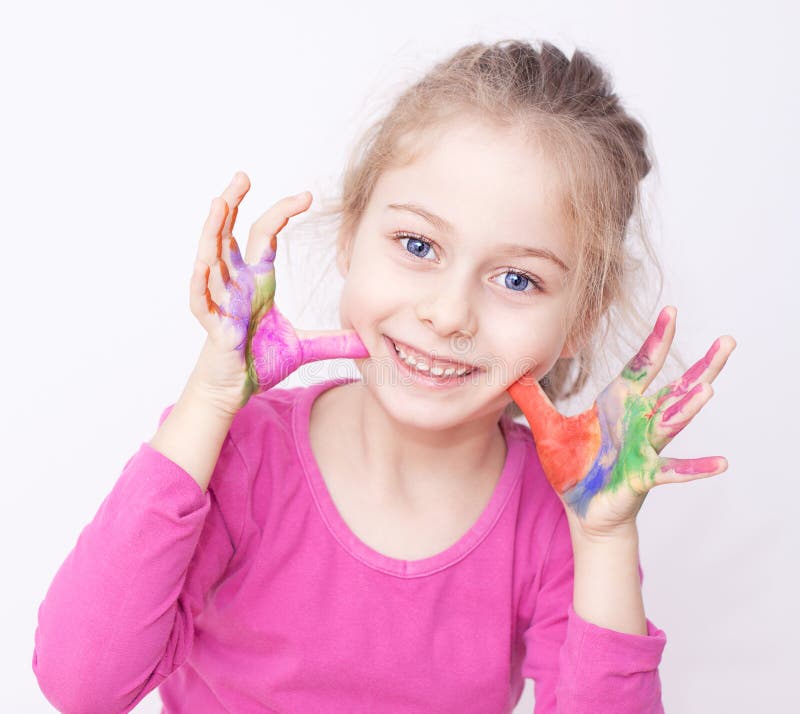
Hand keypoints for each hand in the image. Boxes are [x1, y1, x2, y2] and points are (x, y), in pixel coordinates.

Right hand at [190, 171, 368, 414]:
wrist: (234, 389)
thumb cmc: (258, 361)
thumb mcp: (303, 347)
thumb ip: (333, 341)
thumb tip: (366, 341)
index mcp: (256, 283)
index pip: (265, 238)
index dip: (281, 214)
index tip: (305, 196)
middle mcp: (235, 286)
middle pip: (230, 236)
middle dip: (235, 205)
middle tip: (243, 176)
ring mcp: (220, 304)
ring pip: (211, 260)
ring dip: (214, 232)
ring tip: (220, 202)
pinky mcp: (214, 327)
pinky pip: (203, 301)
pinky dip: (202, 282)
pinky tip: (204, 262)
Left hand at [507, 306, 735, 540]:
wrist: (580, 508)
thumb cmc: (572, 467)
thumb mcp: (547, 426)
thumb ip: (531, 397)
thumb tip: (510, 370)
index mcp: (618, 404)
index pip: (642, 365)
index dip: (657, 339)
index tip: (672, 310)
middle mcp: (638, 421)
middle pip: (675, 388)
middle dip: (702, 365)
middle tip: (727, 341)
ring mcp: (644, 448)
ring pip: (672, 422)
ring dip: (690, 407)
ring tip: (709, 388)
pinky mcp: (642, 475)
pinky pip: (672, 471)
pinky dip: (695, 467)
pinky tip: (720, 463)